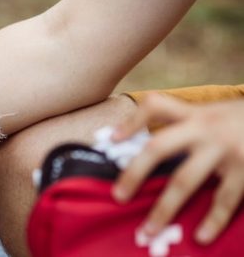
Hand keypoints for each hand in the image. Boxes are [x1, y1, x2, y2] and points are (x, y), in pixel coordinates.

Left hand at [111, 93, 243, 244]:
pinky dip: (212, 220)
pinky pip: (224, 199)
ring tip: (149, 229)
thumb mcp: (214, 113)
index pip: (156, 107)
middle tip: (118, 195)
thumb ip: (187, 124)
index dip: (132, 120)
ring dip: (165, 208)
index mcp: (194, 114)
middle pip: (159, 147)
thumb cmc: (242, 121)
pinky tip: (201, 236)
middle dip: (135, 172)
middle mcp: (205, 129)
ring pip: (185, 180)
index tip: (113, 139)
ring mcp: (224, 150)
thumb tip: (147, 146)